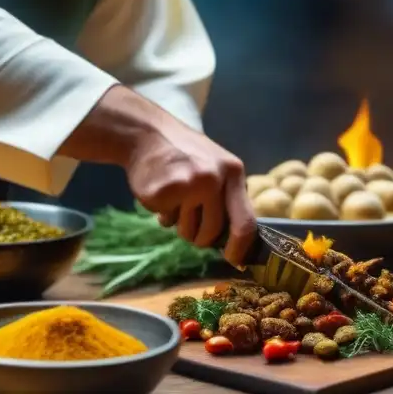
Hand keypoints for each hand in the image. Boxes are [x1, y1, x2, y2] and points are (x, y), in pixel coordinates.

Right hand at [54, 85, 256, 264]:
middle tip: (189, 224)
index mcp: (233, 172)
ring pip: (187, 230)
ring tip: (174, 198)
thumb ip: (226, 197)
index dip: (240, 248)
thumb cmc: (184, 155)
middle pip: (212, 232)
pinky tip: (160, 191)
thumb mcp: (215, 167)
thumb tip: (237, 240)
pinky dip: (161, 213)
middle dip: (200, 238)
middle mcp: (214, 178)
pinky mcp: (164, 190)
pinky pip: (165, 220)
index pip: (245, 222)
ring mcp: (189, 183)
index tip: (233, 260)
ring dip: (178, 223)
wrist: (147, 133)